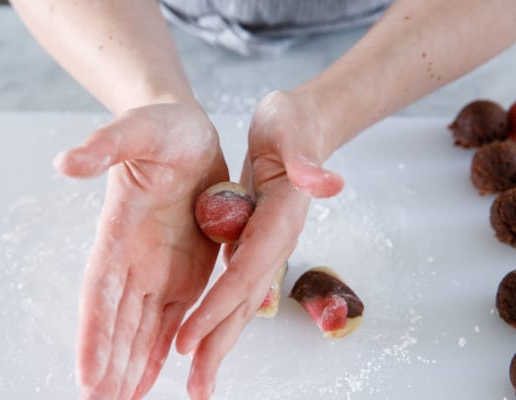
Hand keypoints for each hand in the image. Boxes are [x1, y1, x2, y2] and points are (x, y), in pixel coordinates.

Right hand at [54, 103, 227, 399]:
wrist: (186, 133)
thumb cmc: (161, 129)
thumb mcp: (137, 129)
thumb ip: (105, 146)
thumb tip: (66, 162)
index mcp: (118, 231)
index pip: (99, 292)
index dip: (93, 333)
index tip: (86, 376)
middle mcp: (135, 258)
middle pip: (118, 321)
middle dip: (109, 364)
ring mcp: (160, 267)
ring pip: (143, 327)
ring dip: (132, 365)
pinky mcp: (187, 269)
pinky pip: (175, 315)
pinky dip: (163, 347)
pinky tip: (155, 373)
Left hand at [176, 90, 344, 398]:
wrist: (303, 127)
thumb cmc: (293, 126)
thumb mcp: (292, 130)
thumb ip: (305, 158)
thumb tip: (328, 182)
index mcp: (279, 220)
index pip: (246, 273)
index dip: (217, 307)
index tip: (187, 339)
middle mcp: (275, 242)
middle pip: (246, 301)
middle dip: (219, 342)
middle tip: (197, 387)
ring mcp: (266, 246)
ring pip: (241, 302)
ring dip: (219, 339)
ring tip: (197, 376)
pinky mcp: (254, 243)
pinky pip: (236, 287)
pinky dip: (218, 313)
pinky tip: (203, 332)